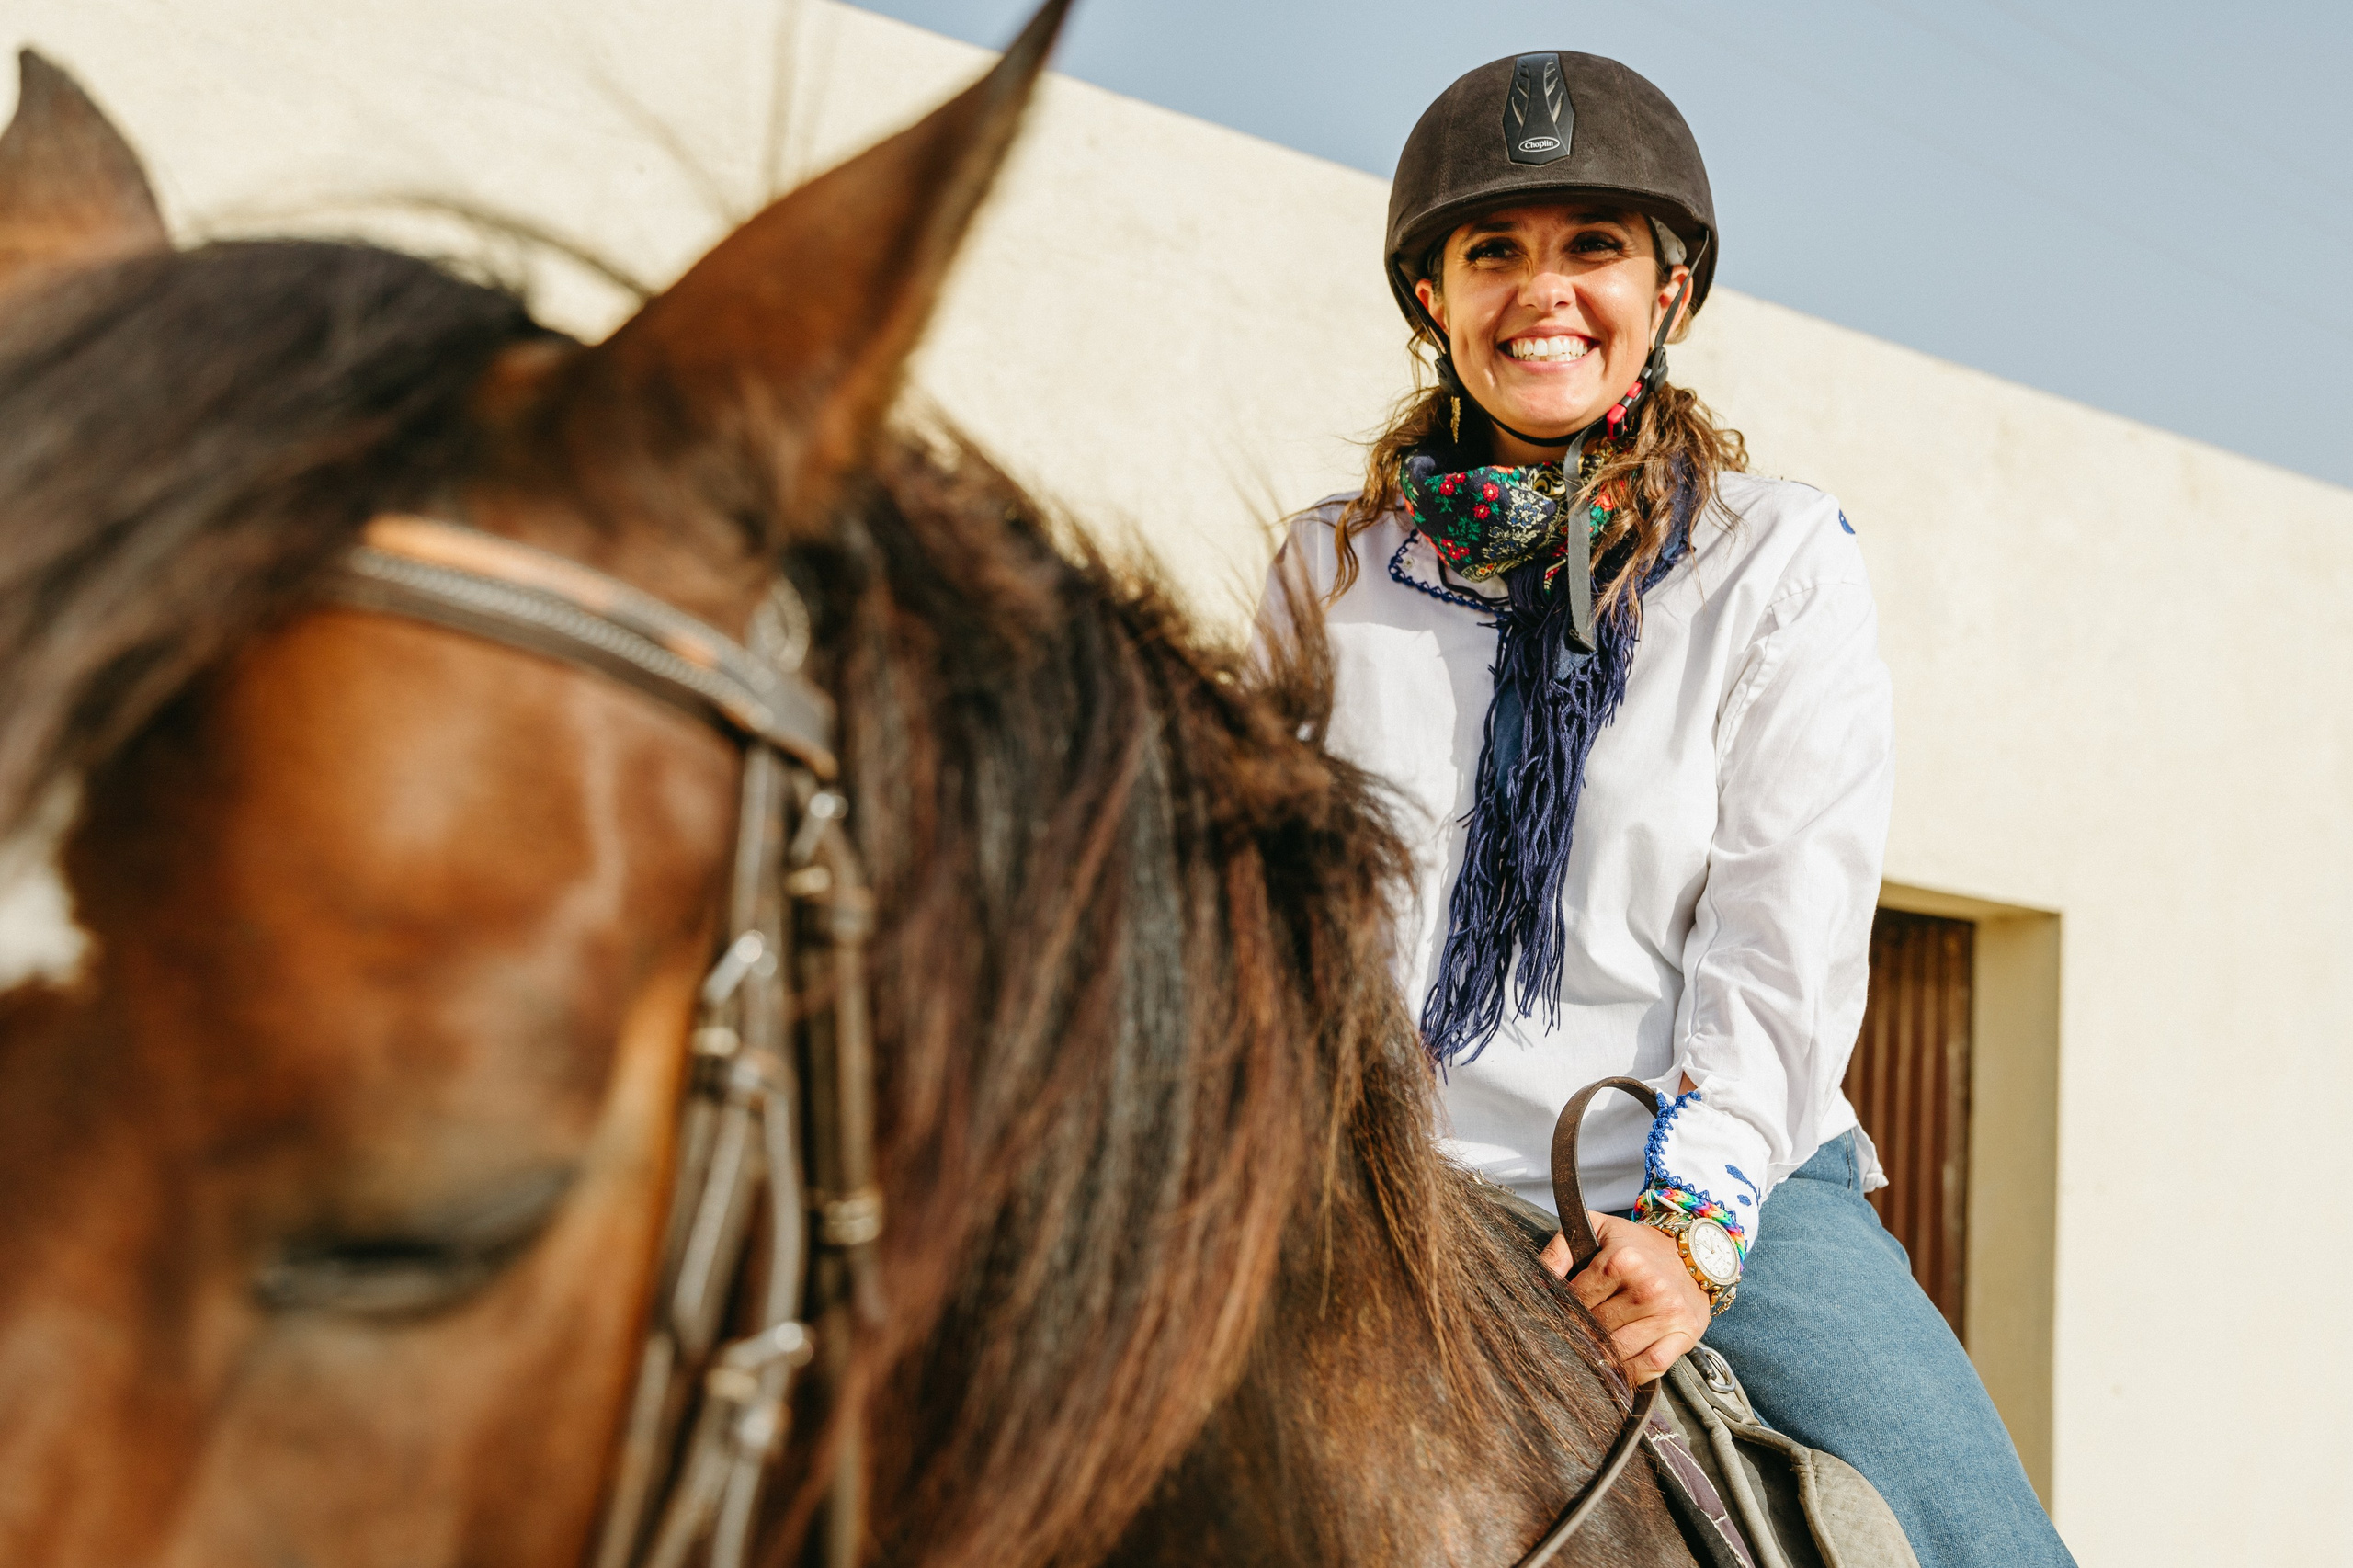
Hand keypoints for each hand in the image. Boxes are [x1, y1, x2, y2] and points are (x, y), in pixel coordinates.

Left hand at [1538, 1212, 1710, 1383]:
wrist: (1692, 1253)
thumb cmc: (1638, 1246)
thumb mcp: (1597, 1230)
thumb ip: (1560, 1249)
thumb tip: (1537, 1281)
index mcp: (1621, 1261)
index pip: (1576, 1300)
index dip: (1562, 1310)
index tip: (1557, 1316)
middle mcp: (1647, 1288)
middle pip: (1595, 1328)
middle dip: (1579, 1335)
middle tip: (1570, 1339)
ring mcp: (1667, 1314)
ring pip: (1618, 1351)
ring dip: (1600, 1358)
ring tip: (1589, 1356)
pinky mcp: (1684, 1334)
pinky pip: (1651, 1365)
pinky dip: (1631, 1374)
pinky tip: (1617, 1371)